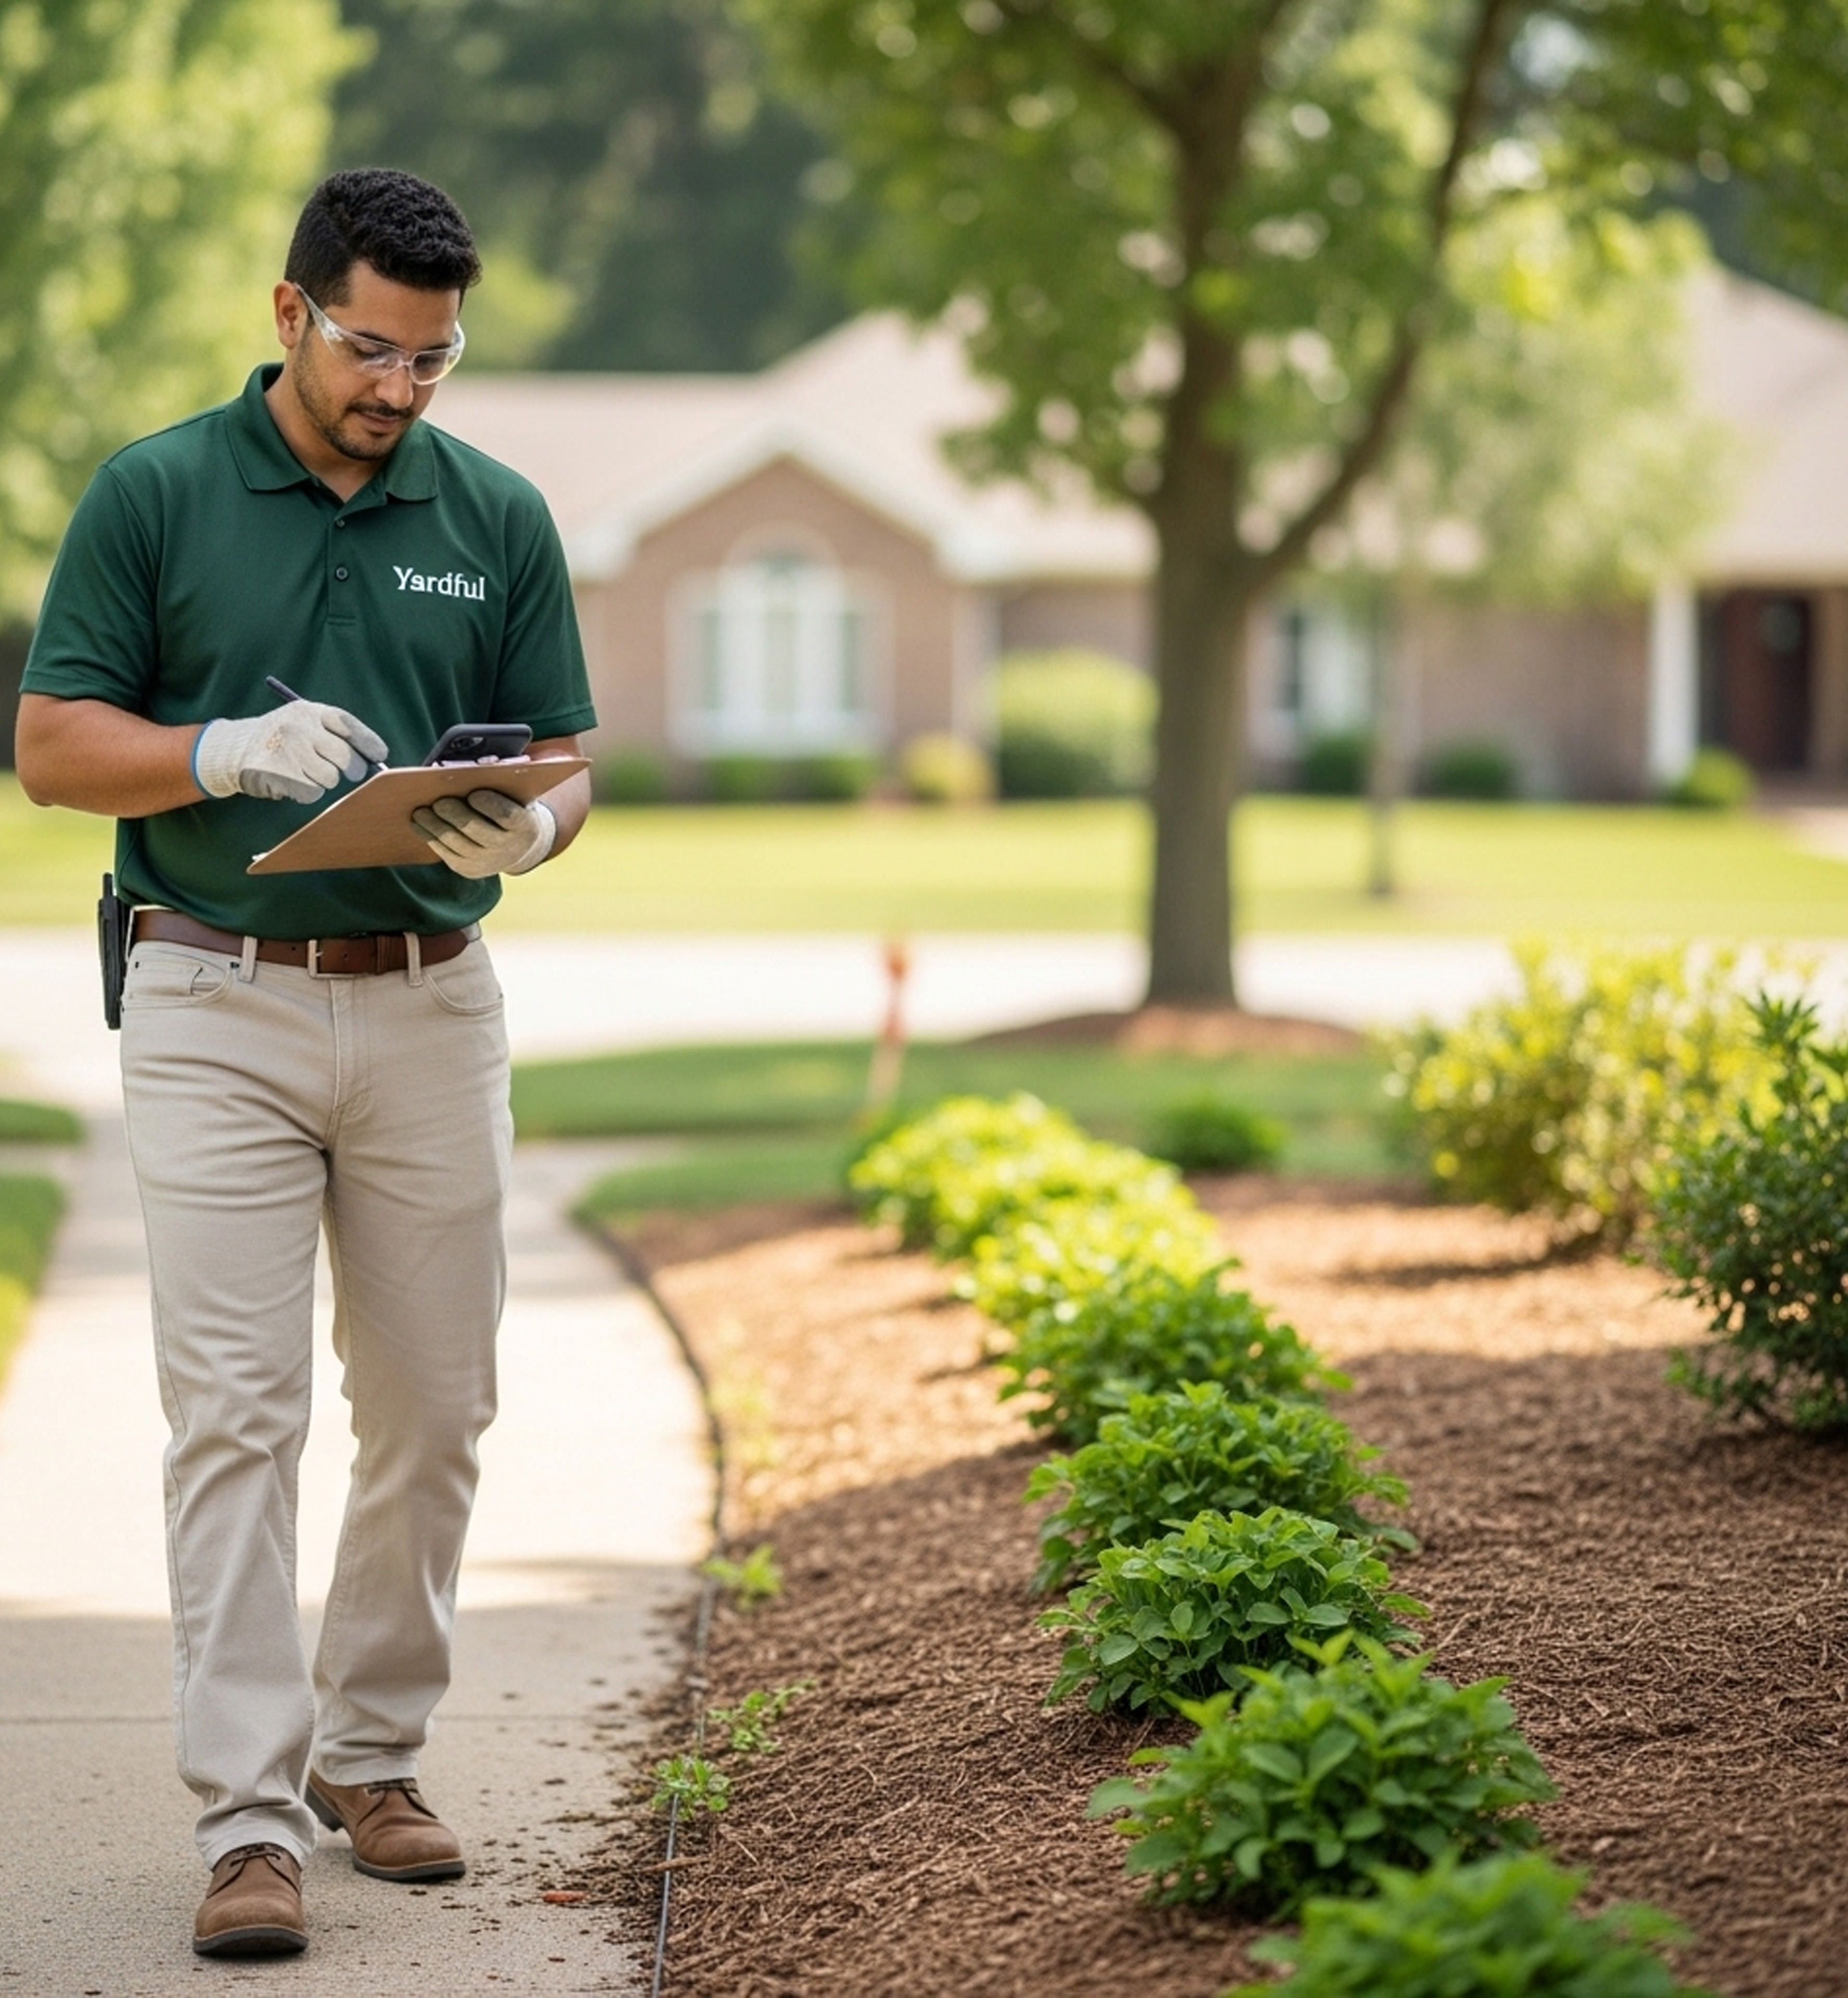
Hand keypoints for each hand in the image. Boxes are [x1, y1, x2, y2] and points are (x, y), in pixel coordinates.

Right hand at [194, 701, 387, 803]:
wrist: (235, 748)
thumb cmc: (283, 738)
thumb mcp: (305, 722)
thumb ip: (336, 734)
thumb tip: (374, 759)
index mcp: (309, 711)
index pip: (348, 726)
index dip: (368, 743)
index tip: (380, 755)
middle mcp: (299, 727)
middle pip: (345, 756)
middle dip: (353, 769)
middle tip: (350, 772)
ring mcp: (287, 750)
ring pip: (330, 778)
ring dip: (324, 780)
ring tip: (307, 771)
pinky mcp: (277, 774)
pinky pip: (312, 793)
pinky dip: (308, 793)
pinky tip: (293, 781)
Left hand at [412, 789, 556, 877]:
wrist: (518, 847)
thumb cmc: (511, 808)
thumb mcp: (515, 796)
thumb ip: (501, 781)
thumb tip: (470, 766)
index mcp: (524, 825)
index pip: (506, 815)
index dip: (489, 804)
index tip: (473, 794)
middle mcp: (507, 848)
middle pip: (474, 828)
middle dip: (454, 813)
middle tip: (438, 801)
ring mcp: (487, 862)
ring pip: (454, 842)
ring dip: (433, 825)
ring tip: (420, 811)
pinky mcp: (468, 869)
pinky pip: (445, 852)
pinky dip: (429, 836)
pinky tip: (419, 823)